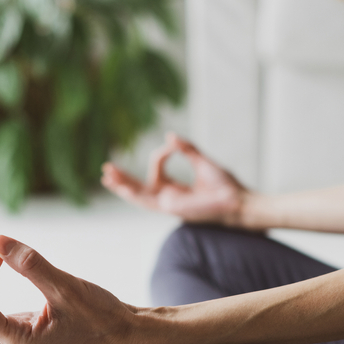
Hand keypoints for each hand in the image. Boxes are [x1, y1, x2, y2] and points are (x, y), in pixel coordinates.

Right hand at [101, 133, 249, 226]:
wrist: (237, 201)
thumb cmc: (226, 186)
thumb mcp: (202, 162)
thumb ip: (186, 149)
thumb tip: (169, 136)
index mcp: (177, 190)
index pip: (157, 171)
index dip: (160, 154)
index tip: (171, 144)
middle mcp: (170, 199)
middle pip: (140, 189)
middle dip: (123, 179)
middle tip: (106, 169)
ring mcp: (170, 205)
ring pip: (139, 196)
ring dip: (122, 186)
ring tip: (106, 176)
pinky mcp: (172, 208)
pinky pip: (149, 200)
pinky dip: (134, 194)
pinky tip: (122, 187)